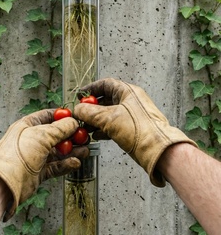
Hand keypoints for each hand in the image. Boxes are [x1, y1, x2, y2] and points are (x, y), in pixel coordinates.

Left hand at [0, 109, 87, 220]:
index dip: (62, 116)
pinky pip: (56, 166)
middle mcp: (31, 140)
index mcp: (27, 126)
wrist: (5, 182)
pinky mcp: (39, 172)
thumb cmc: (15, 155)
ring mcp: (35, 157)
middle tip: (84, 136)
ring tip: (85, 150)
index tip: (76, 117)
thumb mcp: (41, 135)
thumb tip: (73, 123)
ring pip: (58, 152)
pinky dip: (67, 164)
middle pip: (56, 135)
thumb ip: (60, 129)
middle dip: (71, 135)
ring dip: (72, 151)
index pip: (47, 116)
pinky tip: (75, 162)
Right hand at [74, 78, 196, 186]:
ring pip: (108, 114)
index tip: (80, 95)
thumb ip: (90, 112)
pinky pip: (113, 126)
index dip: (91, 89)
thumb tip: (78, 109)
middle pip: (105, 100)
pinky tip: (96, 135)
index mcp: (128, 92)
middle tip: (80, 114)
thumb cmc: (140, 130)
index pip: (106, 84)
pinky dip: (103, 130)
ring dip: (95, 121)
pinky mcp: (131, 130)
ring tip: (85, 127)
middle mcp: (130, 102)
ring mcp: (131, 116)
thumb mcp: (109, 118)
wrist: (156, 150)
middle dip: (91, 108)